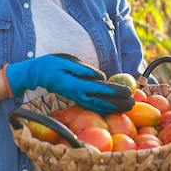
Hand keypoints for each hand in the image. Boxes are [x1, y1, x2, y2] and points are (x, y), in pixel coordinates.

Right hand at [4, 54, 134, 114]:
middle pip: (101, 101)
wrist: (37, 74)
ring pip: (98, 105)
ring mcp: (77, 98)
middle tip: (132, 102)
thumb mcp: (65, 61)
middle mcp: (77, 94)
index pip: (98, 89)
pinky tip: (114, 109)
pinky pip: (93, 106)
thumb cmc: (51, 64)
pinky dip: (105, 108)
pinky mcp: (77, 98)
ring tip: (128, 107)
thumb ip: (83, 69)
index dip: (114, 91)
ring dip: (114, 107)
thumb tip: (100, 75)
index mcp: (75, 84)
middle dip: (118, 102)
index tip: (127, 91)